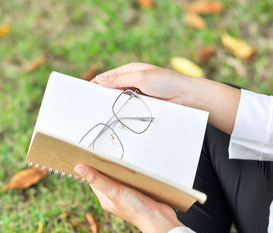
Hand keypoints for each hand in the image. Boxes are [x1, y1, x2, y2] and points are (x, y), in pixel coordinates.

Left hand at [74, 164, 182, 232]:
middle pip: (105, 178)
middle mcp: (114, 198)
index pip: (93, 180)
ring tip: (118, 160)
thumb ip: (97, 179)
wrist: (159, 220)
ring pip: (118, 179)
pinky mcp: (138, 194)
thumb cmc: (136, 210)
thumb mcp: (114, 191)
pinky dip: (131, 174)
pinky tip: (134, 170)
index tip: (88, 156)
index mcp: (105, 198)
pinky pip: (131, 181)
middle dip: (105, 167)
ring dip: (118, 170)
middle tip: (103, 155)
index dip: (90, 168)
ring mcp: (126, 196)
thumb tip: (79, 169)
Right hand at [92, 62, 240, 134]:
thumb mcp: (141, 78)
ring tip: (100, 116)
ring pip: (120, 102)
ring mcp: (138, 96)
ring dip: (113, 107)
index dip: (96, 85)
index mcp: (130, 71)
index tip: (84, 94)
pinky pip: (129, 111)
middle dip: (102, 98)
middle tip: (90, 108)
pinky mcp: (143, 107)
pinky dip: (122, 114)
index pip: (108, 77)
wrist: (188, 97)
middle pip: (112, 91)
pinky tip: (115, 120)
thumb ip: (119, 80)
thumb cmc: (167, 82)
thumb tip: (99, 80)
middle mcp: (133, 83)